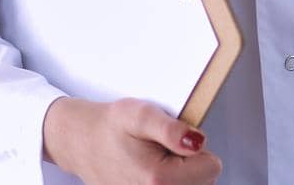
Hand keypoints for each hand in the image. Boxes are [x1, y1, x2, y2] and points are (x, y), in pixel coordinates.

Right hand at [42, 97, 221, 184]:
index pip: (212, 168)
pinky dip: (169, 180)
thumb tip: (198, 142)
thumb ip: (172, 129)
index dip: (197, 148)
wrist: (81, 142)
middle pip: (204, 182)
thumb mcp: (141, 114)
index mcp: (159, 180)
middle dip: (190, 163)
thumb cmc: (109, 127)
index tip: (175, 141)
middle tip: (164, 149)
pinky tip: (152, 172)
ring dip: (181, 173)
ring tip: (158, 159)